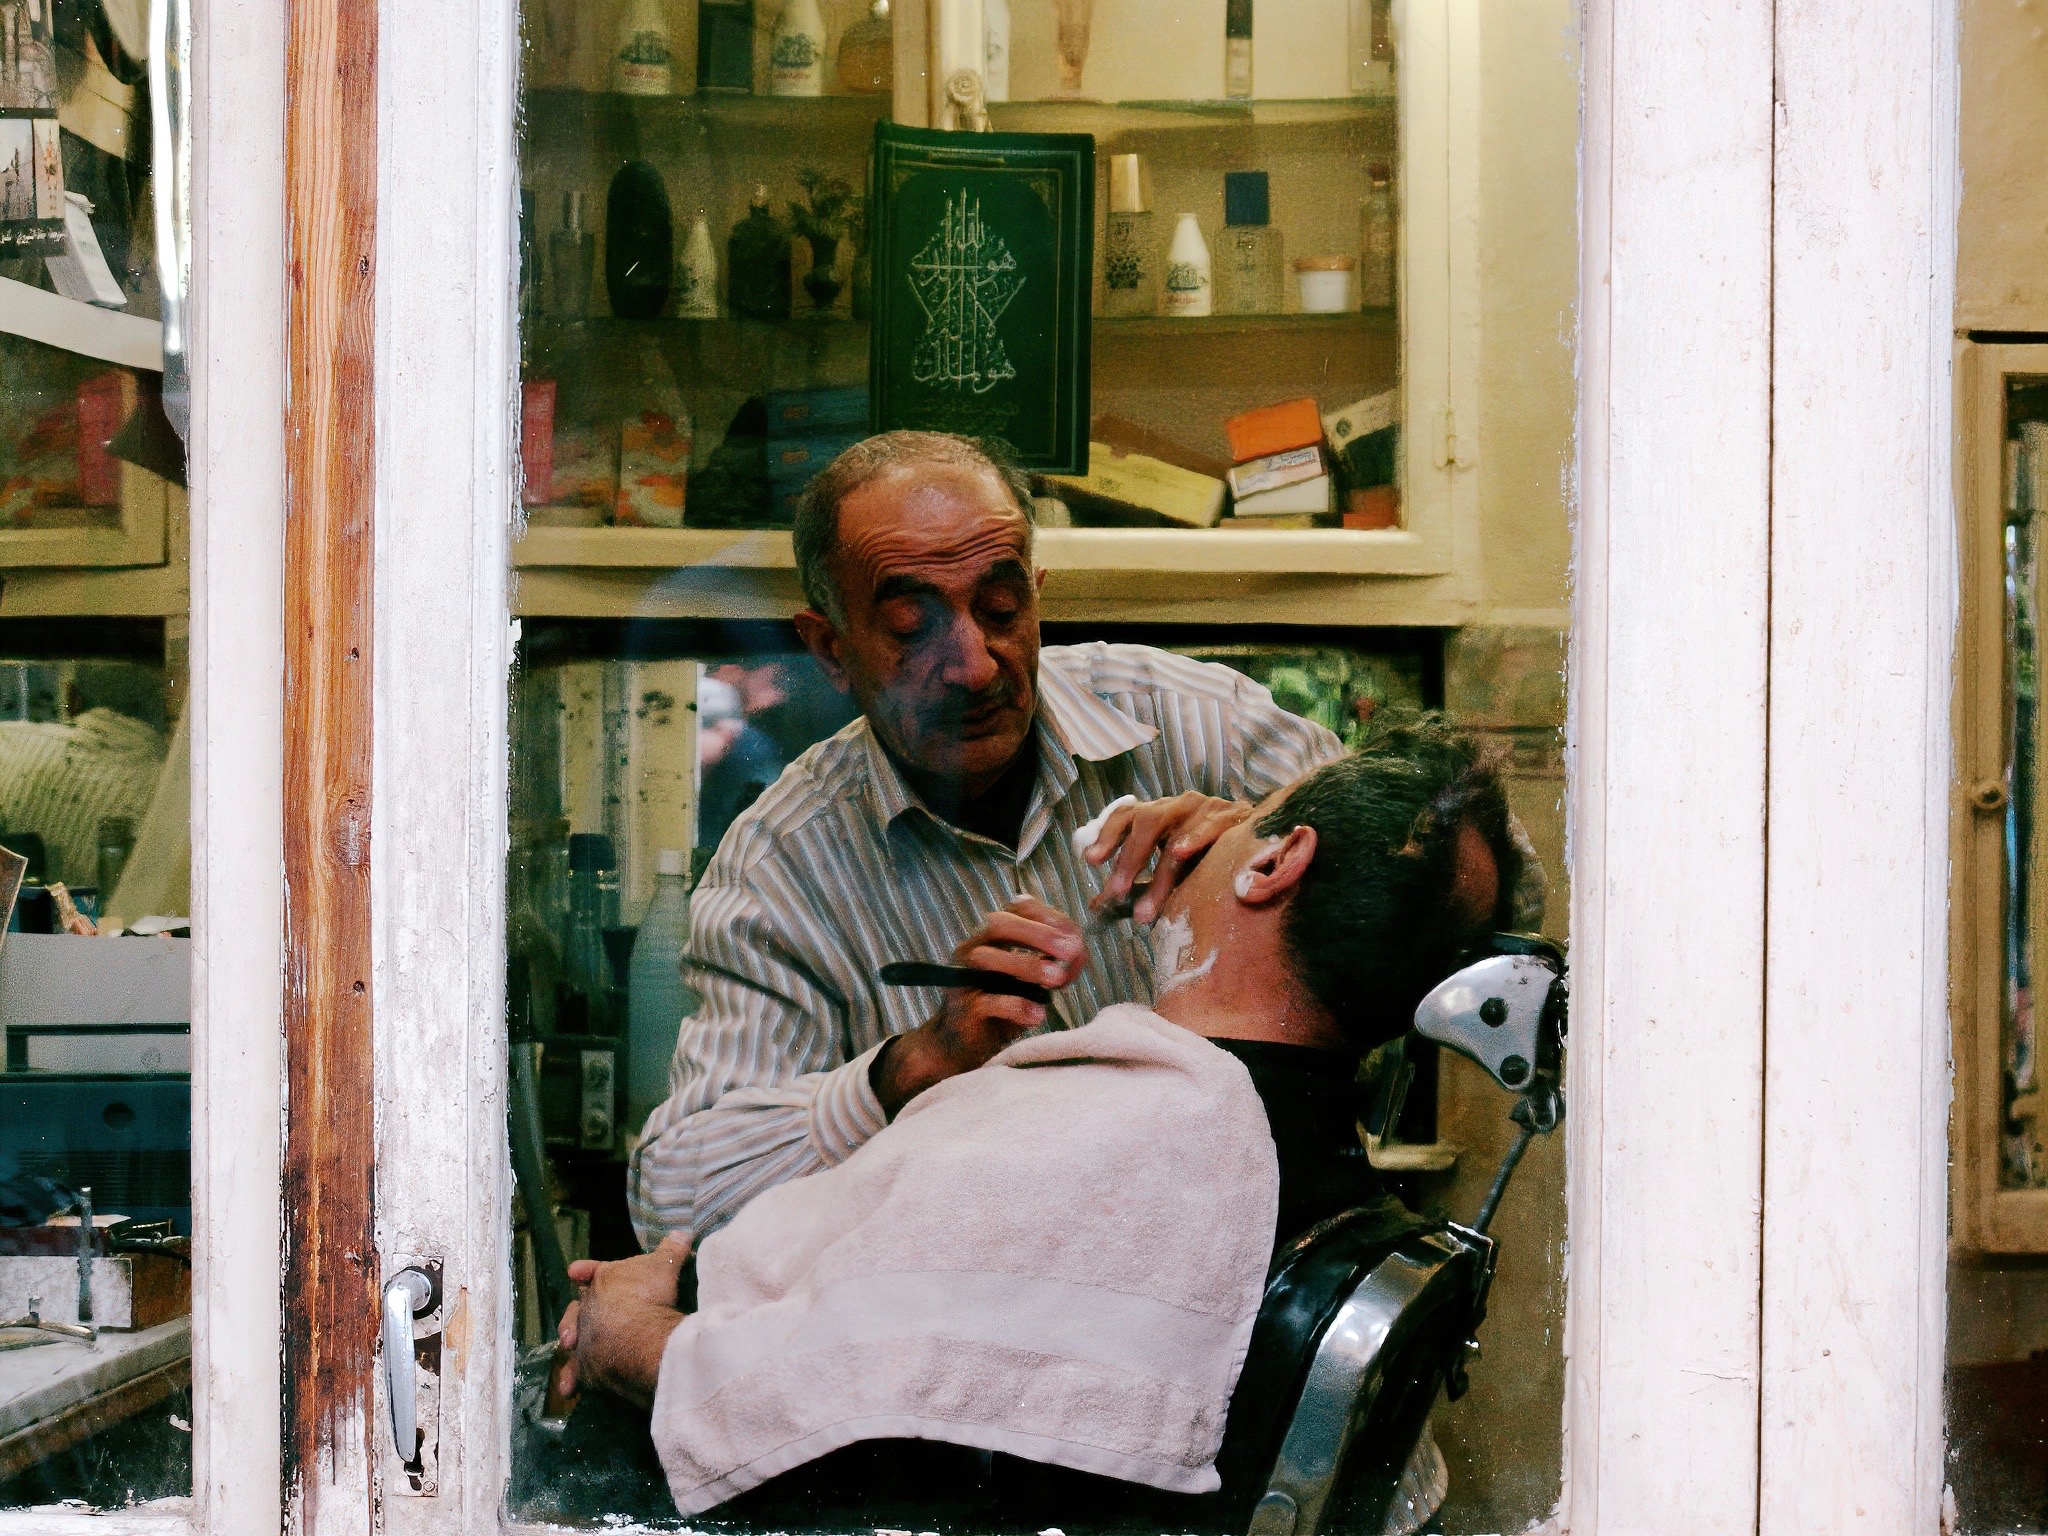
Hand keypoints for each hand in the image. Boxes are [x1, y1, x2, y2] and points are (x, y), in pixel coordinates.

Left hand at [553, 1232, 690, 1407]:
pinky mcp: (588, 1368)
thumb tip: (683, 1232)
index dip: (585, 1271)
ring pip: (572, 1340)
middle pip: (577, 1308)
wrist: (638, 1334)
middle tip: (578, 1316)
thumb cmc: (650, 1294)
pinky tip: (569, 1388)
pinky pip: (577, 1375)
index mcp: (603, 1281)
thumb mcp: (665, 1266)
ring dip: (571, 1341)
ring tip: (569, 1345)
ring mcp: (585, 1339)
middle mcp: (587, 1309)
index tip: (575, 1271)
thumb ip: (672, 1249)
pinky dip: (572, 1379)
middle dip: (576, 1312)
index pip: (590, 1273)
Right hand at [871, 895, 1085, 1116]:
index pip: (1015, 909)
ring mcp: (964, 978)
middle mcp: (973, 949)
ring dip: (1029, 966)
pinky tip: (1038, 1014)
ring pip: (988, 958)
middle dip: (1038, 934)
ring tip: (1057, 979)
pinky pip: (988, 1002)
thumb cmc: (1001, 1008)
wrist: (963, 1046)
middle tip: (1070, 950)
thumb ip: (1052, 962)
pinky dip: (1017, 1006)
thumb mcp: (1031, 980)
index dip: (1046, 915)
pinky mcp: (963, 1010)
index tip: (1073, 933)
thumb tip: (1079, 951)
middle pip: (999, 924)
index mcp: (991, 937)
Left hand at [1080, 793, 1254, 924]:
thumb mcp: (1166, 874)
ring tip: (1147, 907)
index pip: (1126, 815)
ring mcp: (1205, 808)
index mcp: (1158, 815)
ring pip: (1175, 834)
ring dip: (1159, 873)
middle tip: (1116, 892)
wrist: (1258, 846)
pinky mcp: (1233, 816)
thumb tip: (1096, 906)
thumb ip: (1134, 887)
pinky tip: (1181, 852)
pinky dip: (1195, 837)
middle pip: (1146, 821)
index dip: (1107, 834)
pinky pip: (1211, 825)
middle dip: (1129, 859)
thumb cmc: (1205, 861)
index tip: (1091, 861)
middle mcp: (1177, 806)